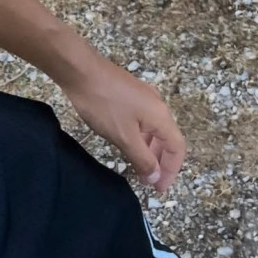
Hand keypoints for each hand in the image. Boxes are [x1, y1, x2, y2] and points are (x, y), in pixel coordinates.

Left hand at [61, 56, 185, 192]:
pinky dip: (139, 137)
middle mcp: (157, 105)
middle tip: (148, 181)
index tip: (159, 188)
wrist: (79, 69)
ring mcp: (142, 97)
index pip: (177, 148)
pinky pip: (141, 121)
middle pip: (167, 138)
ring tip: (137, 166)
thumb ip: (142, 159)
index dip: (171, 170)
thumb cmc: (102, 103)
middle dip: (160, 162)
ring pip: (153, 129)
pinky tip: (125, 143)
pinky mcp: (128, 93)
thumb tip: (156, 177)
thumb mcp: (123, 136)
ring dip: (149, 150)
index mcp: (161, 116)